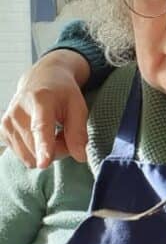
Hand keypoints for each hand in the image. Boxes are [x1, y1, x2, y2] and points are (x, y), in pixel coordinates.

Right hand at [0, 52, 88, 167]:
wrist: (41, 79)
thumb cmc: (62, 93)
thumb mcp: (78, 106)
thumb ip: (78, 131)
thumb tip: (81, 157)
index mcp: (40, 100)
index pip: (41, 128)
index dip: (44, 147)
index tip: (43, 163)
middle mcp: (18, 112)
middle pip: (39, 148)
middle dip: (58, 149)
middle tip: (67, 133)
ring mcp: (7, 123)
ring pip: (31, 156)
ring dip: (47, 152)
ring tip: (54, 132)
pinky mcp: (3, 132)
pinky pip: (24, 156)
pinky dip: (37, 151)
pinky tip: (41, 135)